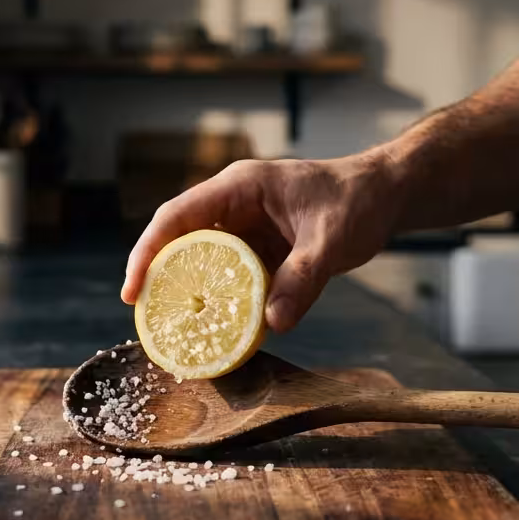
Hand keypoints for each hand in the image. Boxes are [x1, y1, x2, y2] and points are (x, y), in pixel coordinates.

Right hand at [122, 152, 401, 331]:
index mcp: (239, 188)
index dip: (147, 252)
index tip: (132, 291)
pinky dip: (222, 300)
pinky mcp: (260, 247)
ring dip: (190, 293)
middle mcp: (233, 204)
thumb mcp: (332, 241)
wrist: (385, 195)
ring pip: (202, 260)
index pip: (176, 217)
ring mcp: (245, 226)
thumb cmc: (358, 202)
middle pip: (179, 240)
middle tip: (148, 322)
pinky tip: (219, 329)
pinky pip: (230, 275)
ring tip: (175, 332)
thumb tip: (272, 323)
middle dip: (160, 279)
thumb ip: (303, 279)